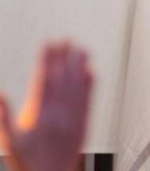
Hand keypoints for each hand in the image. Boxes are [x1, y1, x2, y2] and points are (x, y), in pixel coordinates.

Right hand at [0, 42, 92, 170]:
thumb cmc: (28, 162)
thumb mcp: (10, 142)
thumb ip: (3, 118)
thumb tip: (0, 94)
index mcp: (40, 115)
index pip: (44, 80)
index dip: (46, 60)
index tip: (47, 44)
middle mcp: (58, 113)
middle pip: (62, 78)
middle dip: (63, 57)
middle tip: (65, 39)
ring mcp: (73, 118)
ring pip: (78, 85)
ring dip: (80, 65)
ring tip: (81, 48)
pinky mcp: (84, 123)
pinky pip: (89, 100)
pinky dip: (90, 84)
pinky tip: (91, 71)